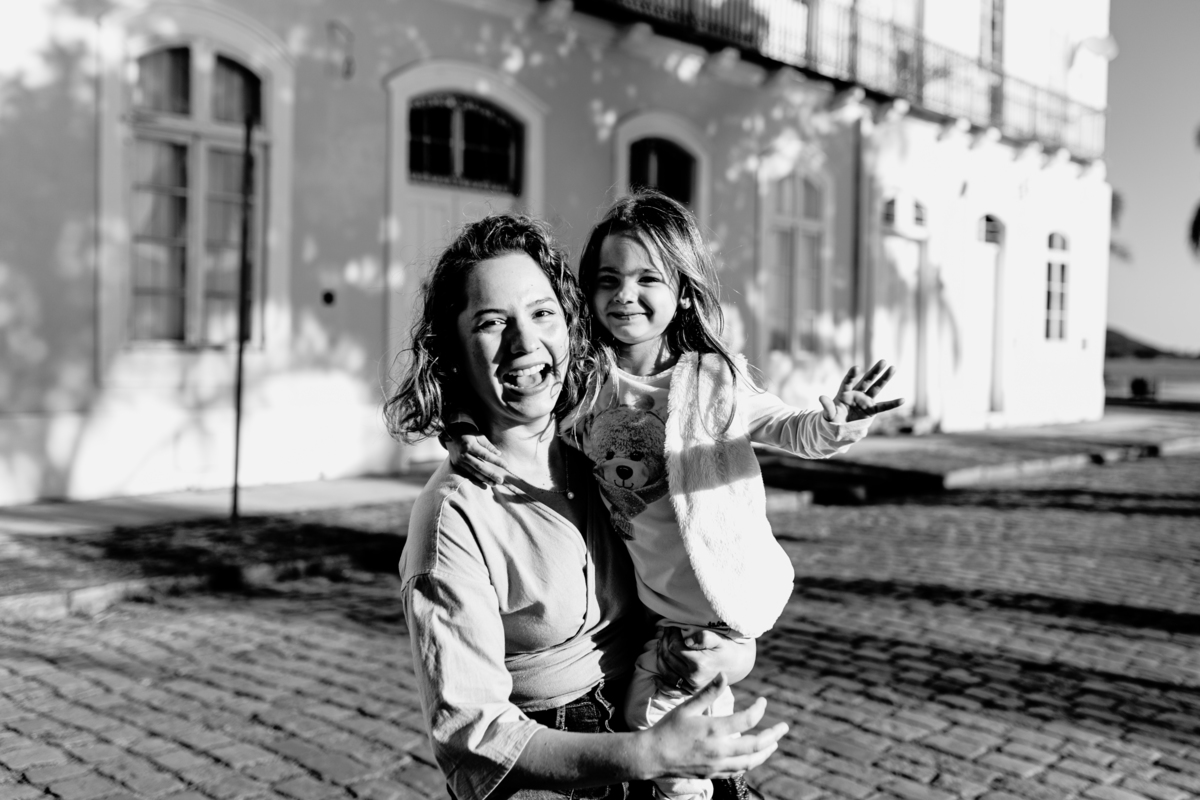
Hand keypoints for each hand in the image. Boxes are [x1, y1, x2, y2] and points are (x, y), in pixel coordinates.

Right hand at [446, 432, 508, 484]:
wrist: (448, 432)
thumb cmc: (466, 432)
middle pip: (479, 466)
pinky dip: (476, 479)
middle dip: (491, 474)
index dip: (496, 461)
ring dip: (485, 479)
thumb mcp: (478, 435)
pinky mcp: (456, 465)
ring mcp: (459, 461)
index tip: (506, 465)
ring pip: (474, 472)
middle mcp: (463, 455)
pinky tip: (484, 484)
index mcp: (470, 445)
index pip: (486, 455)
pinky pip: (468, 474)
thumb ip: (488, 445)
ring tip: (494, 484)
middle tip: (500, 480)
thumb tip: (499, 454)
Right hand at [641, 674, 786, 779]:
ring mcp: (718, 764)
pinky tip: (753, 757)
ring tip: (774, 744)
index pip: (748, 719)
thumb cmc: (668, 728)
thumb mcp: (687, 707)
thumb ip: (708, 692)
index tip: (763, 701)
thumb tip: (724, 675)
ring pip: (751, 761)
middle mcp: (719, 749)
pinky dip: (750, 763)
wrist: (653, 756)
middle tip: (784, 727)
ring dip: (766, 752)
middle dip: (773, 735)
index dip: (760, 709)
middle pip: (756, 745)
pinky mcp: (713, 773)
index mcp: (714, 729)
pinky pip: (738, 771)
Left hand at [657, 628, 755, 691]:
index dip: (670, 635)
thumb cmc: (726, 649)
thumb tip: (687, 641)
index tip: (672, 627)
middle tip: (665, 633)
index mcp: (699, 664)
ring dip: (660, 657)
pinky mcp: (690, 692)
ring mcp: (691, 687)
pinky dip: (661, 684)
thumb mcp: (718, 639)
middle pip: (668, 658)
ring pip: (666, 671)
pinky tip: (655, 677)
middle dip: (664, 643)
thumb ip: (704, 637)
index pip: (674, 647)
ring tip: (661, 645)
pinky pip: (671, 690)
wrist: (736, 665)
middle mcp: (693, 678)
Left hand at [819, 359, 903, 423]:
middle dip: (874, 371)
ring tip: (893, 367)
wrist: (840, 428)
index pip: (848, 382)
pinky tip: (903, 399)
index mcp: (844, 393)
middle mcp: (856, 394)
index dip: (852, 375)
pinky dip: (893, 404)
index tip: (856, 367)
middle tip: (883, 361)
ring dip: (884, 379)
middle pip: (866, 381)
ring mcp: (865, 401)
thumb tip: (821, 397)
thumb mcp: (828, 414)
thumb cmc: (833, 418)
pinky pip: (883, 406)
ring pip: (876, 388)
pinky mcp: (871, 410)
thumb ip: (827, 406)